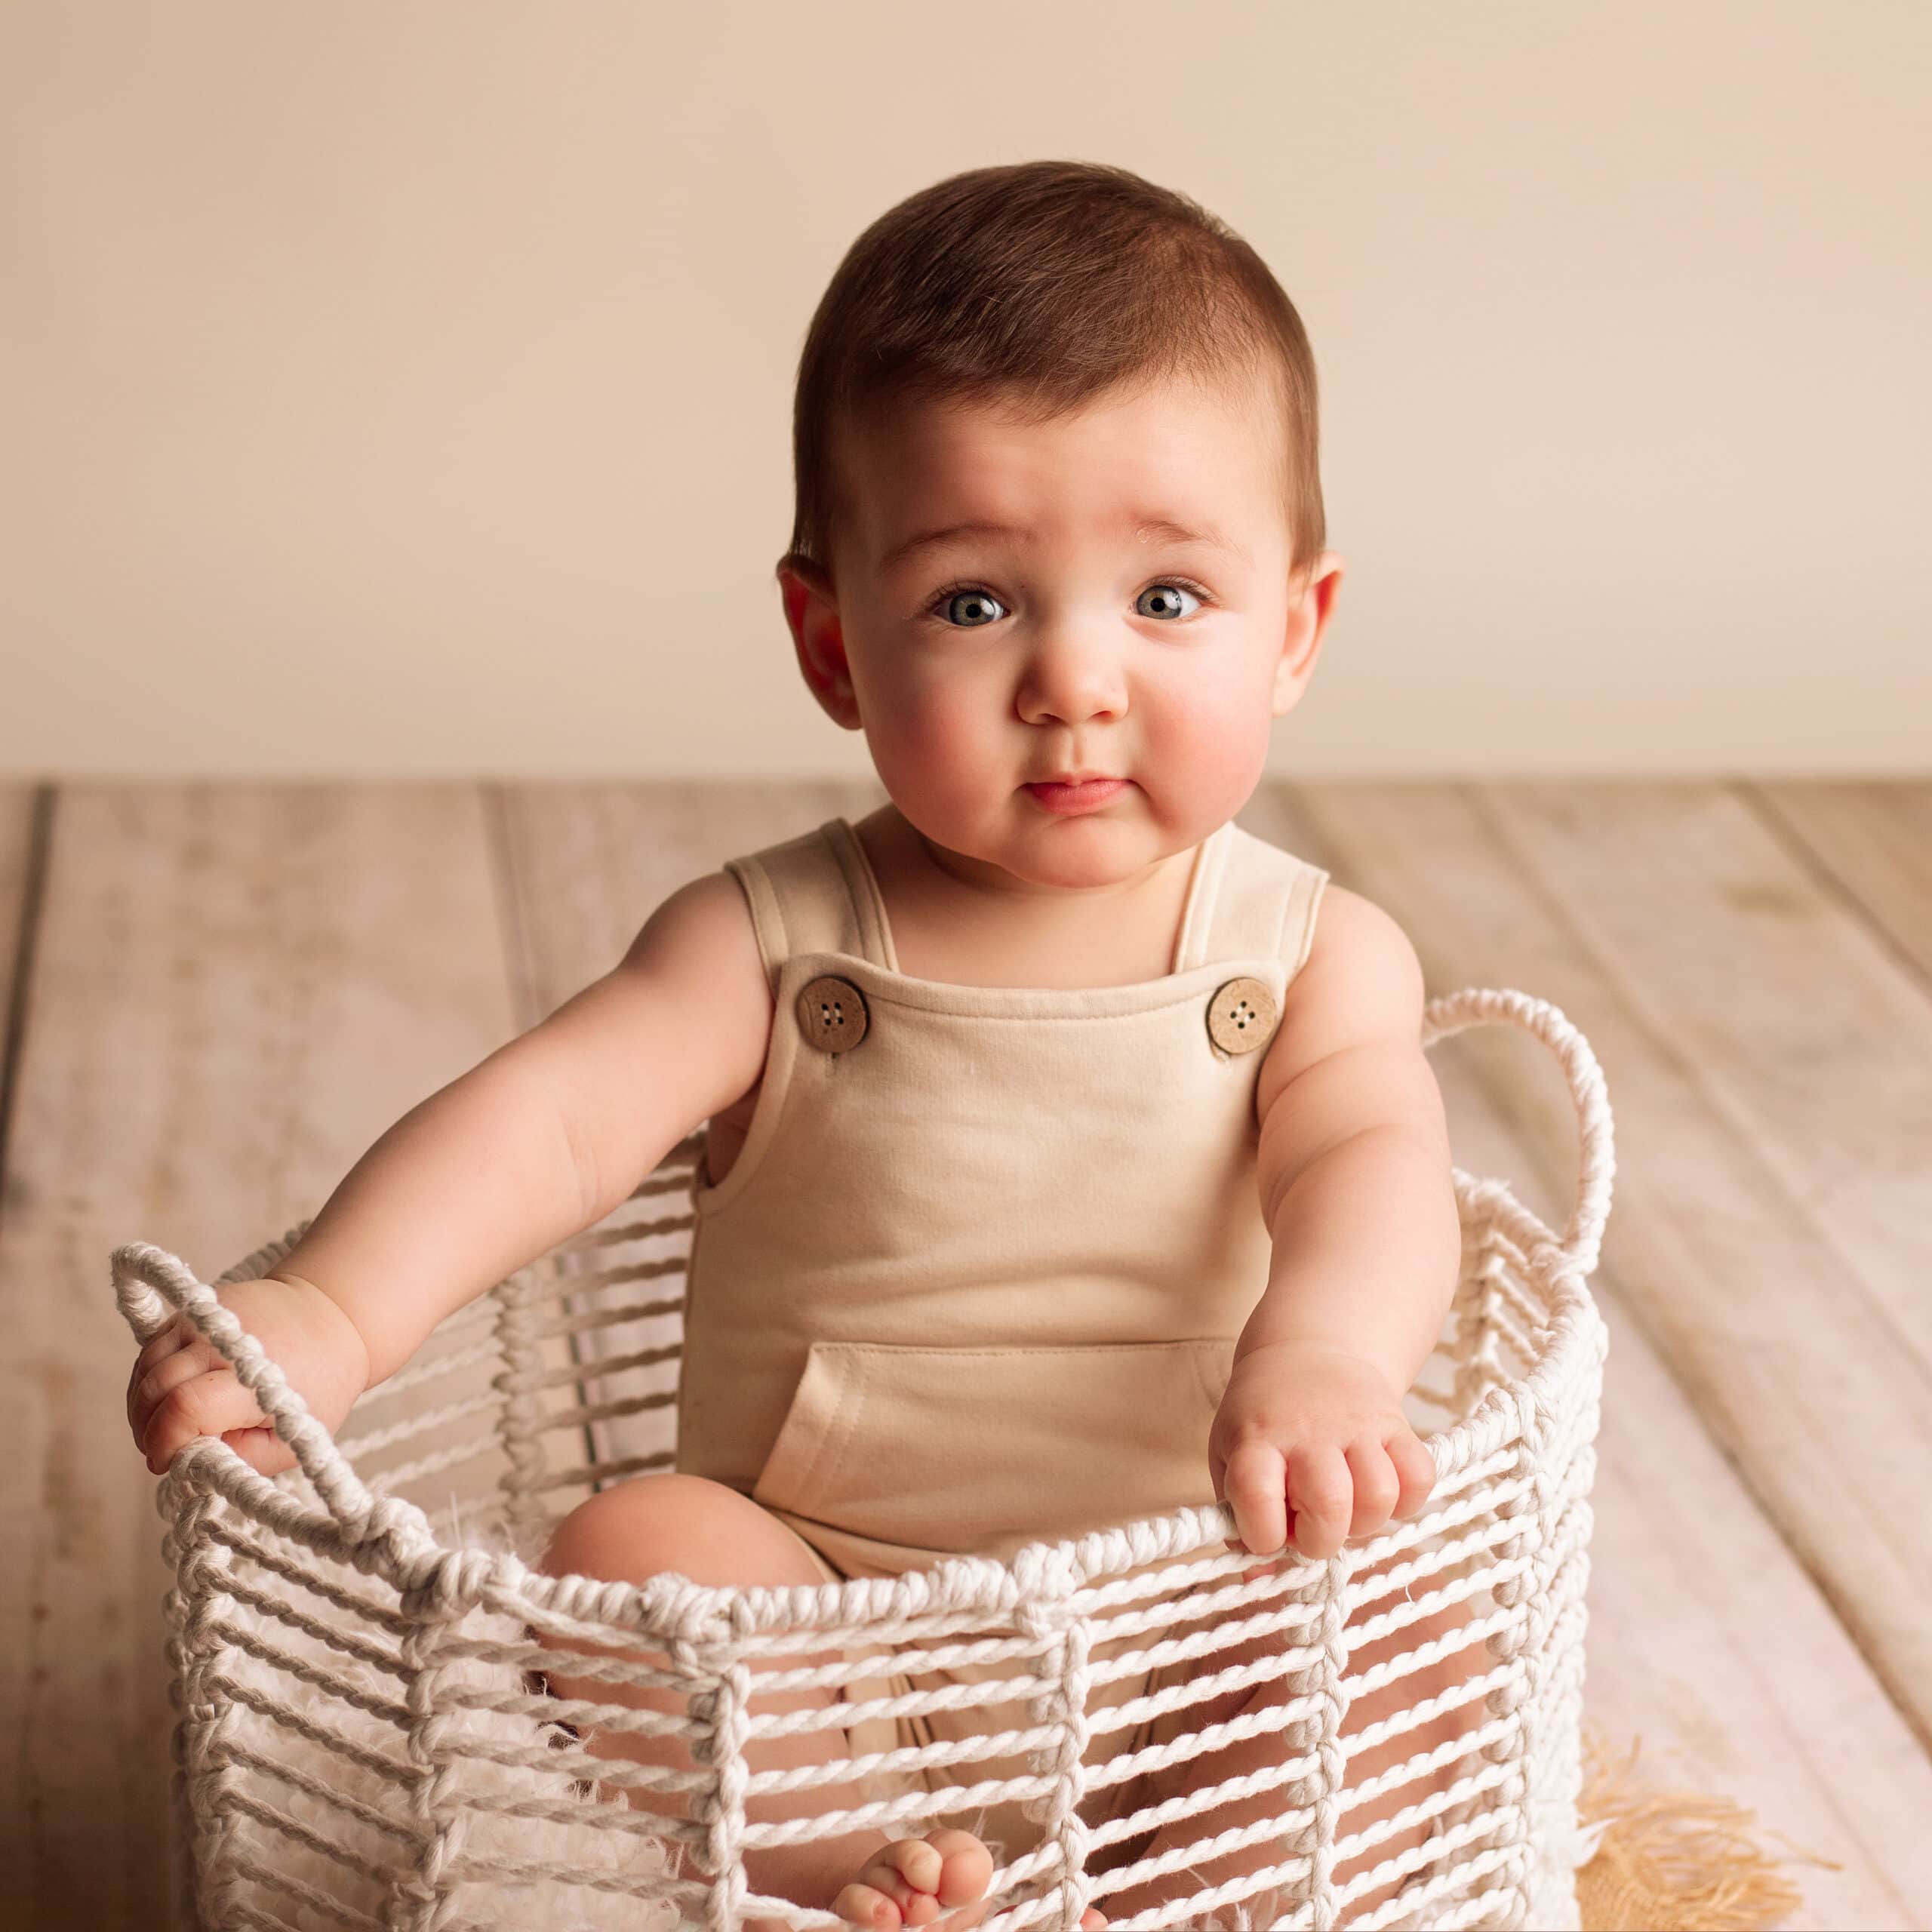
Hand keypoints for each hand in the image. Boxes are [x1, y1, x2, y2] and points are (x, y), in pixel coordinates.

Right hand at [126, 1273, 370, 1478]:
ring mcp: (204, 1319)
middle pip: (155, 1390)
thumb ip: (240, 1461)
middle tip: (166, 1452)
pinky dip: (147, 1382)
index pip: (186, 1408)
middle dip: (148, 1430)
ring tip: (167, 1430)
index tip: (167, 1463)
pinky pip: (151, 1351)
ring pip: (145, 1370)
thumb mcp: (294, 1440)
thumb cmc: (318, 1387)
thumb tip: (185, 1466)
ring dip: (142, 1408)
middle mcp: (223, 1340)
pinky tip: (167, 1402)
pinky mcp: (192, 1311)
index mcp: (254, 1376)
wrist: (331, 1318)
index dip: (164, 1443)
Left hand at [1208, 1340, 1435, 1563]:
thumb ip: (1237, 1517)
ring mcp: (1356, 1425)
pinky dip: (1407, 1500)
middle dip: (1321, 1540)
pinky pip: (1420, 1477)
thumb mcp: (1231, 1456)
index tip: (1267, 1535)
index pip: (1256, 1496)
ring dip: (1365, 1522)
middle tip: (1312, 1526)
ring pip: (1379, 1495)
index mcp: (1256, 1439)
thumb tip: (1256, 1579)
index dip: (1263, 1535)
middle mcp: (1308, 1431)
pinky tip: (1381, 1494)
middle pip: (1329, 1505)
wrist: (1305, 1351)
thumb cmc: (1264, 1420)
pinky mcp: (1396, 1423)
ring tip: (1347, 1509)